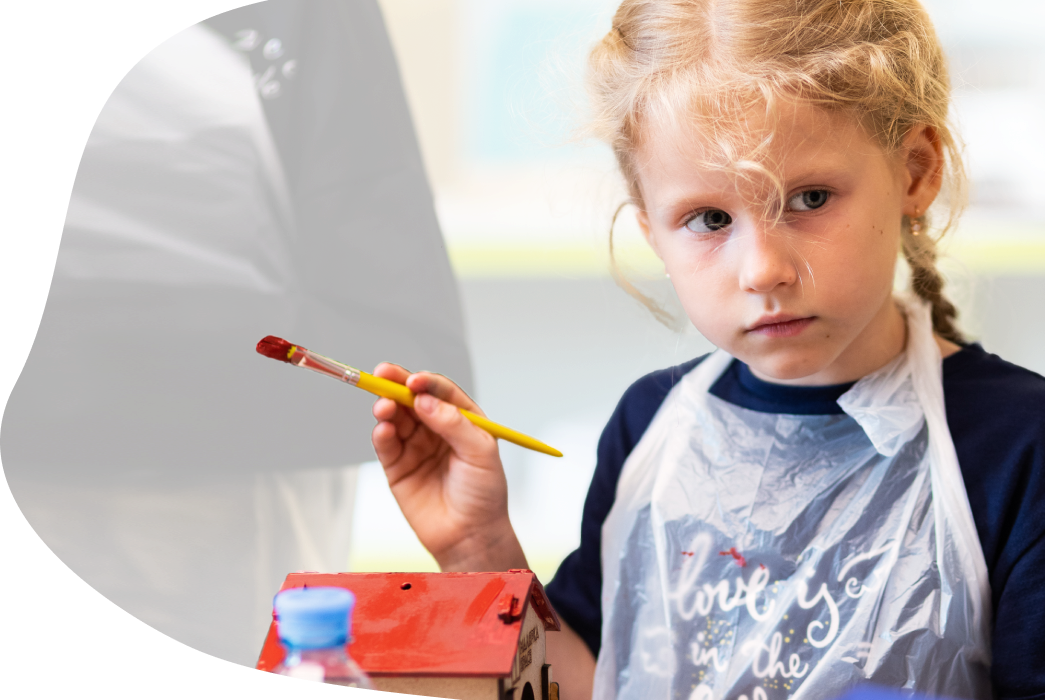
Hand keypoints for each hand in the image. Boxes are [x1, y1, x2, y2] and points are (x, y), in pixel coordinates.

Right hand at [370, 362, 527, 571]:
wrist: (471, 536)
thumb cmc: (484, 494)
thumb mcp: (480, 453)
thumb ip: (453, 424)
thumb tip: (424, 400)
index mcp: (462, 419)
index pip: (441, 391)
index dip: (426, 382)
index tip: (413, 380)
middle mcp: (437, 428)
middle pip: (412, 398)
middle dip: (396, 384)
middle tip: (382, 375)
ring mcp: (416, 446)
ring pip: (397, 417)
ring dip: (387, 408)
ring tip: (383, 407)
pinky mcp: (398, 467)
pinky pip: (386, 444)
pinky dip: (381, 434)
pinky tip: (383, 429)